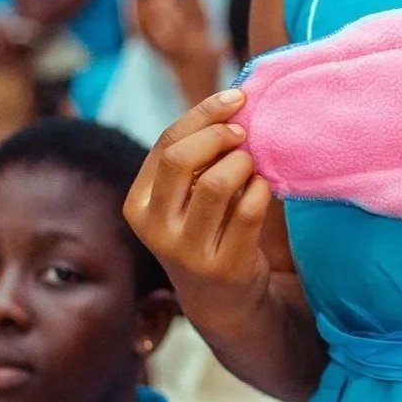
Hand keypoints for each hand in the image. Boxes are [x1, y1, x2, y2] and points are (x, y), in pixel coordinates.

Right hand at [124, 90, 273, 320]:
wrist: (222, 301)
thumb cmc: (207, 230)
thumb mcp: (186, 197)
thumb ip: (196, 155)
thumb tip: (234, 101)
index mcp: (139, 203)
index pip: (166, 142)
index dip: (204, 114)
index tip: (237, 100)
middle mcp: (155, 228)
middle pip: (179, 158)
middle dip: (218, 135)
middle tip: (244, 135)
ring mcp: (187, 251)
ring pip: (215, 183)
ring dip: (242, 163)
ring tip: (252, 165)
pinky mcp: (224, 266)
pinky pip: (248, 210)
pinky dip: (261, 190)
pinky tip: (262, 189)